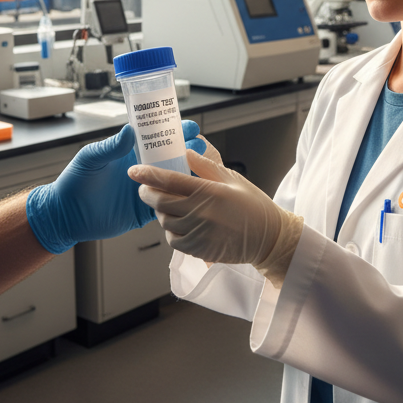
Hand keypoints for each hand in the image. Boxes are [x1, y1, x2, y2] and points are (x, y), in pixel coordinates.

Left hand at [27, 120, 204, 253]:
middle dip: (190, 151)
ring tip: (202, 171)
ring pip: (175, 181)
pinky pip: (168, 205)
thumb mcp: (91, 158)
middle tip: (201, 147)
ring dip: (189, 176)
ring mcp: (147, 189)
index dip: (176, 131)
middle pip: (174, 157)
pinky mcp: (145, 210)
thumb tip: (129, 130)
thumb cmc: (75, 181)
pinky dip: (179, 202)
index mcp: (132, 152)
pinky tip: (192, 199)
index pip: (159, 137)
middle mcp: (144, 169)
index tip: (190, 127)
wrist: (66, 214)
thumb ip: (110, 146)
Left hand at [129, 149, 302, 267]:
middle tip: (145, 187)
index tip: (134, 170)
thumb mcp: (232, 178)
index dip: (147, 174)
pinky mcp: (197, 249)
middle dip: (147, 192)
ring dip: (159, 212)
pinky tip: (176, 223)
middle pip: (160, 201)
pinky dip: (169, 230)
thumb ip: (205, 166)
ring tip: (164, 204)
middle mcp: (199, 213)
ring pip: (163, 221)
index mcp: (208, 191)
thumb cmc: (252, 205)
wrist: (268, 238)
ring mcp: (197, 233)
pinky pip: (172, 239)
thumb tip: (186, 153)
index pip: (168, 180)